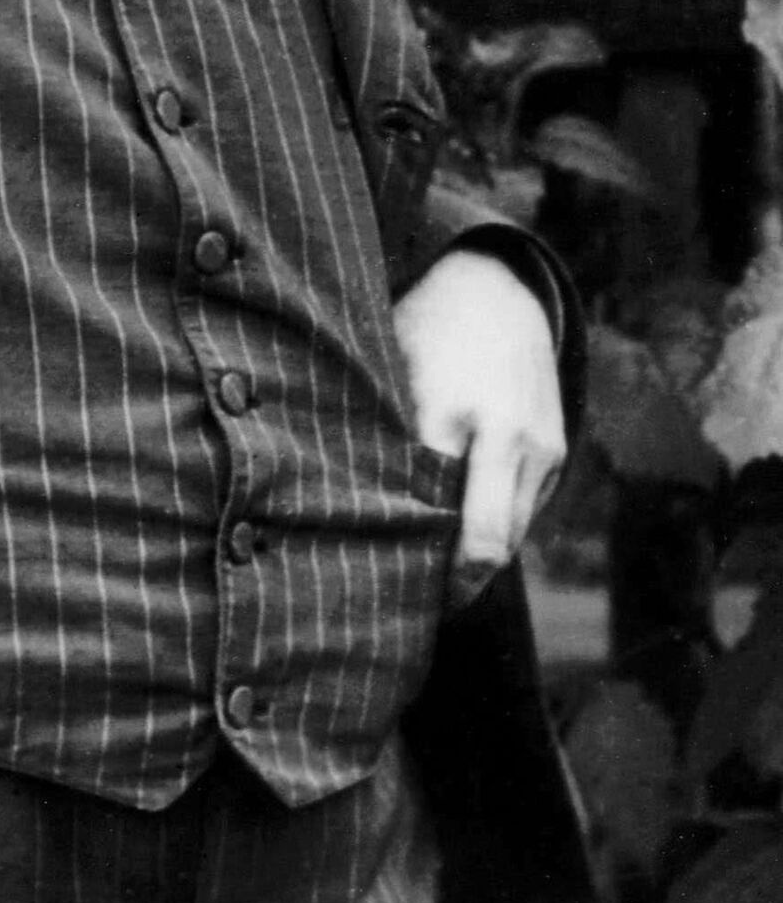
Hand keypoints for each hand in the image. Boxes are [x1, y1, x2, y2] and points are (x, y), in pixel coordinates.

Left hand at [392, 248, 565, 608]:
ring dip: (478, 563)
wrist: (495, 291)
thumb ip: (384, 443)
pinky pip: (524, 513)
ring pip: (512, 537)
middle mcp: (508, 438)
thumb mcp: (389, 375)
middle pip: (490, 548)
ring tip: (433, 583)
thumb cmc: (423, 333)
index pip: (445, 522)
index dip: (425, 570)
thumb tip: (346, 511)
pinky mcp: (556, 453)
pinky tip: (462, 538)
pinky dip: (497, 529)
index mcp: (454, 416)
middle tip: (415, 611)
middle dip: (456, 587)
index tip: (394, 597)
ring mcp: (540, 449)